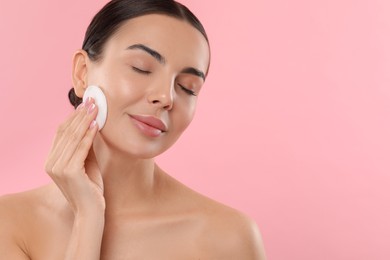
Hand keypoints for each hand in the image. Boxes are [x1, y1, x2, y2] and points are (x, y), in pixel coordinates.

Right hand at [45, 98, 104, 214]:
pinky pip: (81, 148)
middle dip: (80, 115)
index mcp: (52, 160)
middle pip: (66, 132)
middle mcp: (51, 163)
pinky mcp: (68, 172)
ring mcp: (58, 167)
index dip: (73, 117)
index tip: (85, 104)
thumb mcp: (86, 162)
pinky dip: (89, 135)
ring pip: (73, 137)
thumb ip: (85, 145)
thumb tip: (91, 123)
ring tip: (96, 108)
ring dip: (85, 121)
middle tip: (92, 101)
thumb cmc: (91, 187)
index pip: (61, 133)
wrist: (91, 211)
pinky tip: (97, 124)